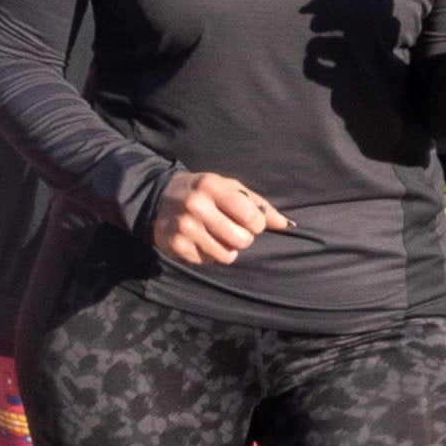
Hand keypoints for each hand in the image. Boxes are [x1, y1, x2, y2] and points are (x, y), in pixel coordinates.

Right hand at [151, 170, 288, 268]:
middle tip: (233, 229)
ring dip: (228, 248)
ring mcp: (185, 227)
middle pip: (242, 239)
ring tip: (217, 235)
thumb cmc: (205, 192)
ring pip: (227, 254)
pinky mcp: (176, 245)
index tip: (249, 221)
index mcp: (212, 185)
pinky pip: (209, 260)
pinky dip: (210, 254)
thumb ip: (259, 205)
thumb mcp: (230, 188)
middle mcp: (196, 205)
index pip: (251, 216)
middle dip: (243, 238)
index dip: (256, 224)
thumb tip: (287, 225)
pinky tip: (201, 240)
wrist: (159, 198)